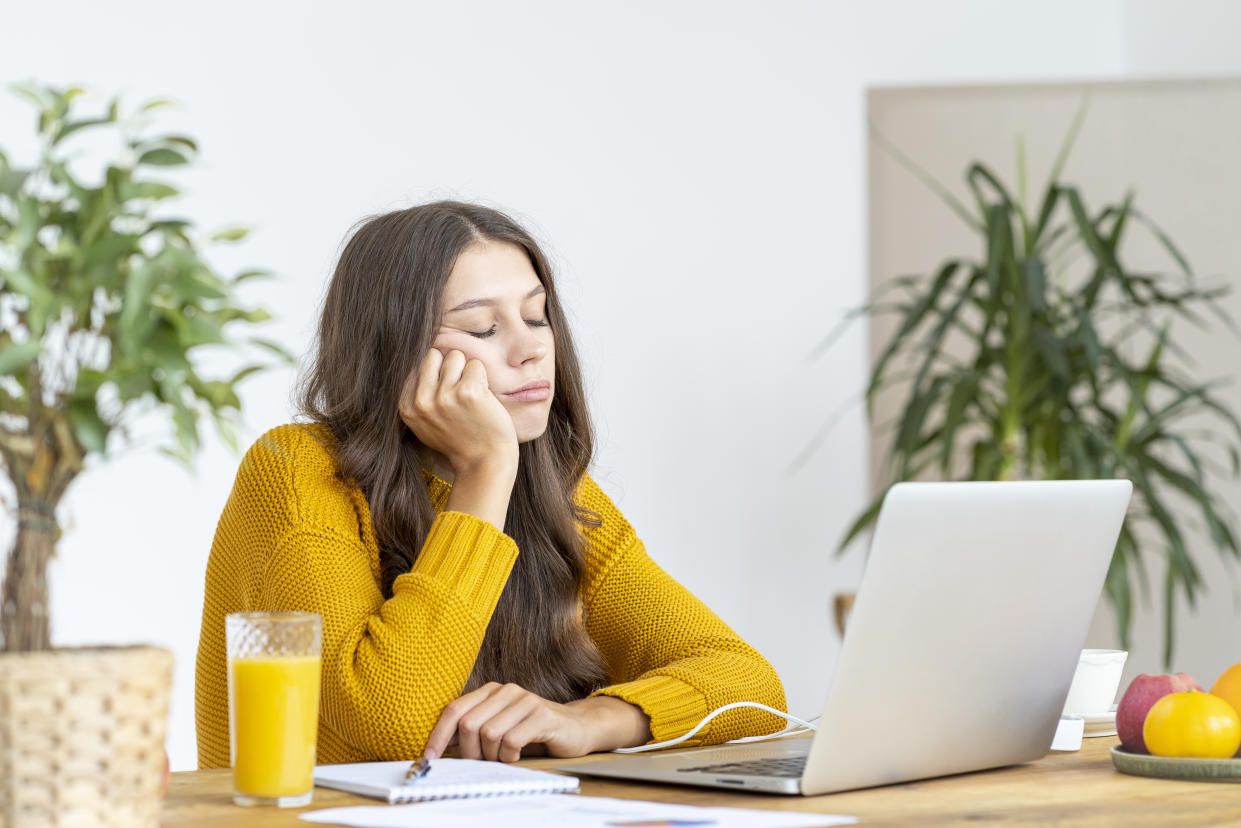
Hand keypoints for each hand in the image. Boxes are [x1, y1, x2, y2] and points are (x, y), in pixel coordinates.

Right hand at [399, 349, 517, 474]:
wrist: (484, 463)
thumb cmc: (459, 441)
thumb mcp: (424, 424)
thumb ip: (417, 396)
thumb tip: (418, 360)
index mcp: (407, 406)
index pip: (417, 364)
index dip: (436, 375)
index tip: (446, 395)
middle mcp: (422, 400)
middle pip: (434, 355)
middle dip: (449, 367)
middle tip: (460, 391)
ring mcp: (444, 396)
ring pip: (456, 357)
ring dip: (467, 372)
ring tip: (471, 396)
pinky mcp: (468, 392)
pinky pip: (476, 365)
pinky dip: (483, 379)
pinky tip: (483, 399)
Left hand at [424, 682, 648, 762]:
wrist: (576, 729)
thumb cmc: (532, 732)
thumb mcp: (499, 728)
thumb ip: (472, 732)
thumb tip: (437, 748)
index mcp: (491, 691)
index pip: (454, 709)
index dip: (438, 736)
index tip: (428, 759)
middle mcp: (506, 690)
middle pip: (468, 724)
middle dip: (469, 752)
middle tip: (480, 764)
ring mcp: (525, 700)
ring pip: (489, 734)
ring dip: (492, 757)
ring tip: (504, 759)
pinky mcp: (541, 715)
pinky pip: (511, 741)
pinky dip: (510, 756)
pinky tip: (518, 756)